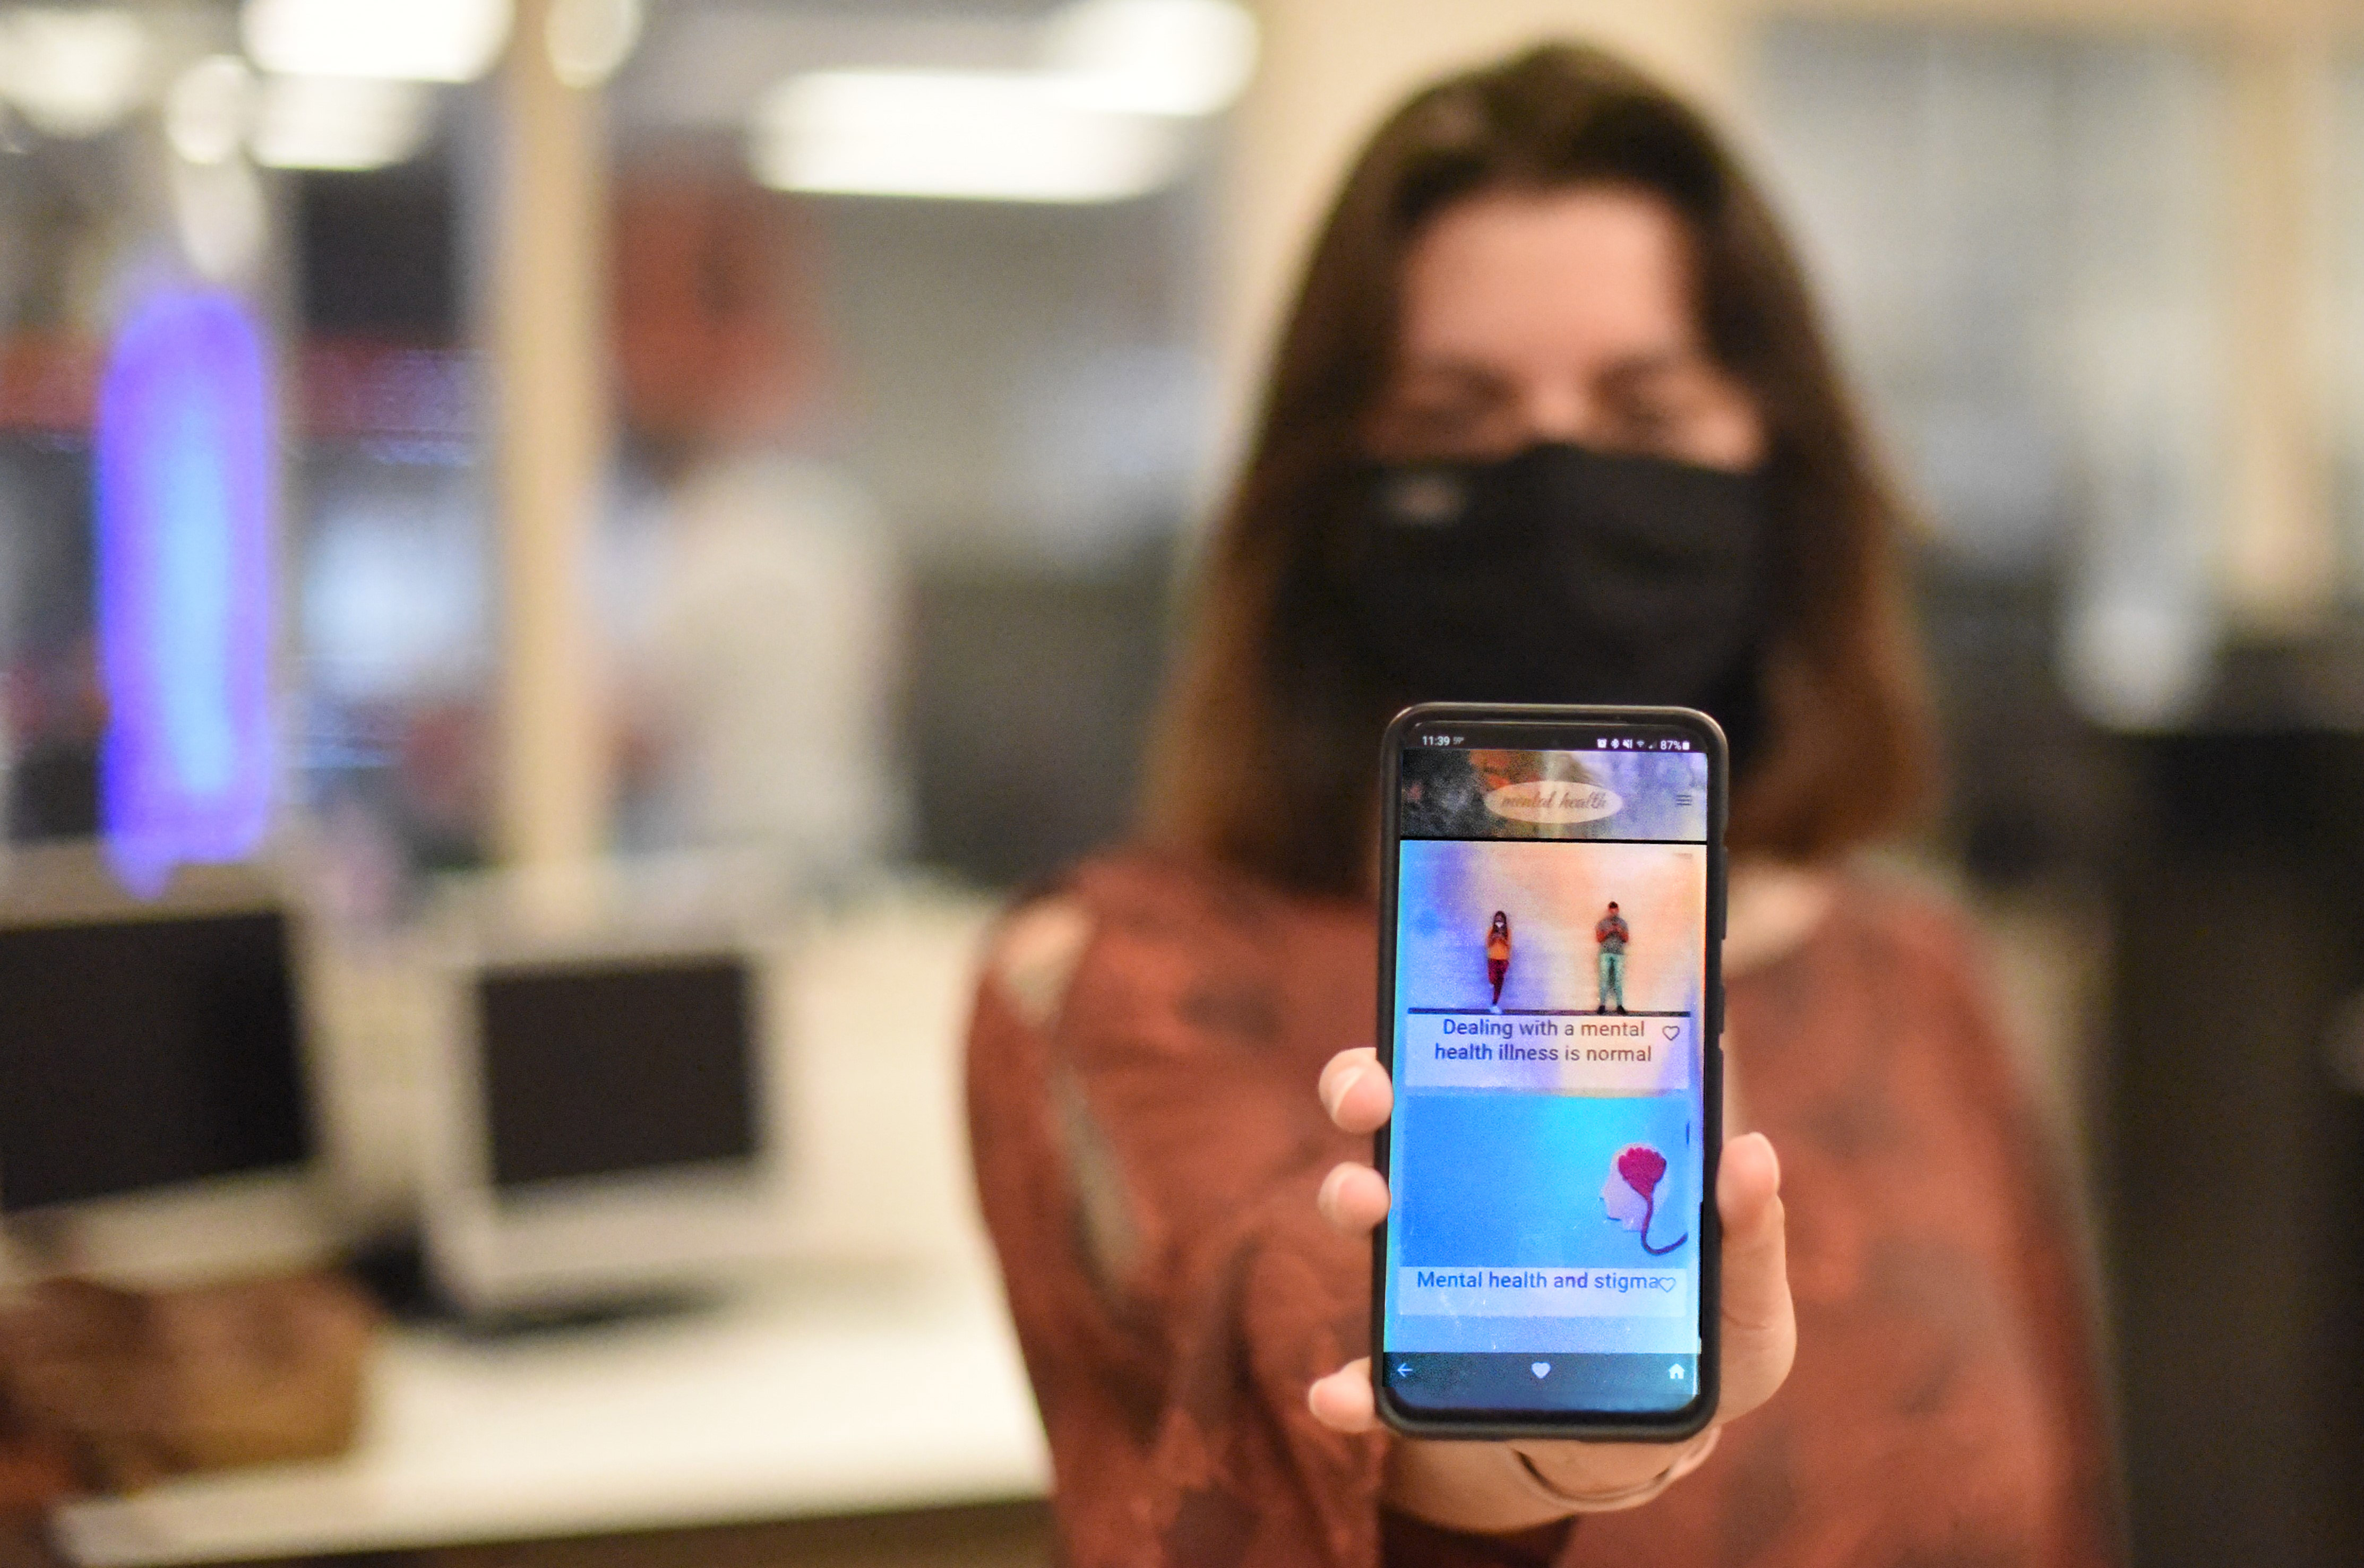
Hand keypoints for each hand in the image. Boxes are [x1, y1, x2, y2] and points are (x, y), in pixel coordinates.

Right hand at [1306, 1046, 1793, 1531]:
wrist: (1645, 1444)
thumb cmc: (1693, 1344)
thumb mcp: (1740, 1294)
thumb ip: (1750, 1233)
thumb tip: (1750, 1150)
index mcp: (1539, 1154)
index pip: (1474, 1067)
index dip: (1431, 1029)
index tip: (1421, 1014)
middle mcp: (1467, 1195)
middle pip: (1393, 1114)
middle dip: (1362, 1085)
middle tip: (1374, 1094)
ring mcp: (1432, 1273)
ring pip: (1365, 1208)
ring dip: (1347, 1193)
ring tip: (1365, 1202)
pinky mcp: (1421, 1365)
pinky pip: (1369, 1370)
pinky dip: (1345, 1383)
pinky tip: (1336, 1395)